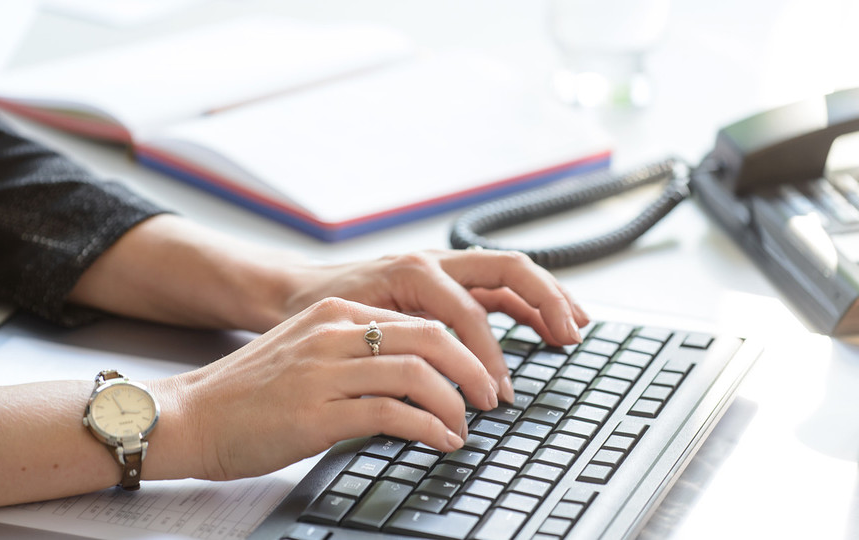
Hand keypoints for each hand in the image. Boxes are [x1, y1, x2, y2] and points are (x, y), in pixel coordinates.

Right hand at [150, 297, 499, 481]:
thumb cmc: (247, 394)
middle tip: (490, 397)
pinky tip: (440, 441)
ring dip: (455, 403)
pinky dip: (428, 429)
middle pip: (430, 337)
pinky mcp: (316, 414)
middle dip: (473, 369)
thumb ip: (355, 353)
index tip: (477, 374)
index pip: (419, 319)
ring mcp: (324, 372)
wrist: (190, 417)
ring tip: (465, 425)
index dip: (461, 348)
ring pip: (417, 373)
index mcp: (334, 316)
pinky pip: (391, 414)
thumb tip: (413, 374)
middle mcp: (333, 335)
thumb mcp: (305, 354)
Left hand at [278, 249, 589, 402]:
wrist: (294, 289)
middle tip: (569, 337)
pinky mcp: (446, 281)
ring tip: (575, 328)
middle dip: (544, 303)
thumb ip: (393, 350)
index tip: (495, 396)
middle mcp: (434, 262)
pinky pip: (496, 287)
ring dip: (546, 298)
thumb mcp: (351, 332)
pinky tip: (546, 326)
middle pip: (508, 270)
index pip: (469, 313)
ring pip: (510, 274)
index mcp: (413, 271)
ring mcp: (443, 268)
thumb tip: (429, 385)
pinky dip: (526, 304)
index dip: (487, 356)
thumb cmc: (317, 310)